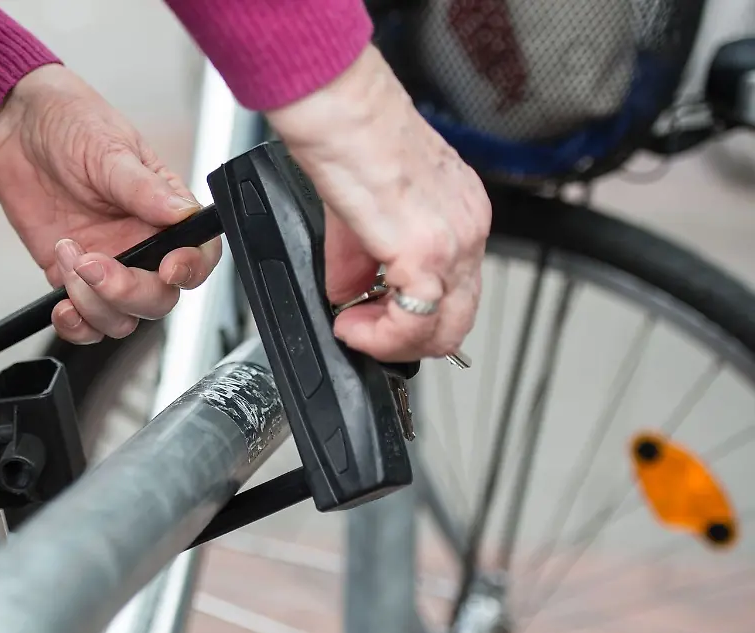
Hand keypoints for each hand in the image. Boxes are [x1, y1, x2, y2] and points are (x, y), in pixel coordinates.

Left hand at [0, 65, 221, 343]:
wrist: (14, 127)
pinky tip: (61, 304)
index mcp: (165, 210)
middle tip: (94, 264)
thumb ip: (144, 187)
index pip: (199, 253)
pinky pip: (86, 323)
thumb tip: (182, 211)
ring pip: (122, 318)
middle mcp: (142, 243)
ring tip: (68, 256)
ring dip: (94, 304)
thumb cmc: (69, 122)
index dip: (191, 269)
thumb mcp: (109, 148)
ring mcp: (108, 264)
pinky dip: (76, 325)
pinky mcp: (72, 277)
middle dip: (128, 292)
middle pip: (159, 297)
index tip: (167, 268)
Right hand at [266, 47, 490, 361]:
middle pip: (459, 322)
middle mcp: (469, 228)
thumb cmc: (353, 135)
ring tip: (353, 325)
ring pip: (443, 332)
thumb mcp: (364, 209)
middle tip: (363, 330)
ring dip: (390, 341)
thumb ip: (360, 260)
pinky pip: (413, 323)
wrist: (342, 111)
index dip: (408, 317)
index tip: (365, 313)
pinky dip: (379, 337)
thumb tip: (347, 294)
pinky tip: (351, 323)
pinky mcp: (426, 253)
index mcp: (461, 213)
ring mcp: (454, 243)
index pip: (455, 291)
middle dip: (404, 341)